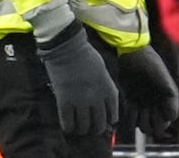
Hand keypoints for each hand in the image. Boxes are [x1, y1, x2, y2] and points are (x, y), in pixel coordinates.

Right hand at [37, 22, 118, 136]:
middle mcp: (96, 99)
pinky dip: (69, 128)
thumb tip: (102, 102)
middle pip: (99, 124)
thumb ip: (104, 87)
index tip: (107, 120)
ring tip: (79, 127)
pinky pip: (68, 123)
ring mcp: (80, 102)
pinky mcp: (65, 102)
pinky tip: (68, 126)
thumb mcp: (102, 71)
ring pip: (84, 127)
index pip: (113, 114)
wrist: (68, 48)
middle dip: (96, 129)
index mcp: (108, 89)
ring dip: (82, 130)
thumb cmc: (86, 55)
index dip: (110, 120)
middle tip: (92, 127)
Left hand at [117, 46, 177, 137]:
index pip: (169, 118)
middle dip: (154, 125)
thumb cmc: (150, 63)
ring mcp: (144, 105)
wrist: (133, 55)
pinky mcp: (131, 104)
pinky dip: (132, 118)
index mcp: (167, 97)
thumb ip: (170, 96)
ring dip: (142, 122)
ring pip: (144, 126)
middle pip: (157, 126)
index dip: (165, 120)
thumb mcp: (163, 78)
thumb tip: (172, 117)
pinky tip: (132, 108)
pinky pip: (132, 120)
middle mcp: (157, 103)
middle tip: (148, 114)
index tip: (159, 113)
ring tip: (139, 109)